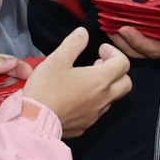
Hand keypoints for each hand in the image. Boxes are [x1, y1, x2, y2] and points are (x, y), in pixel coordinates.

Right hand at [17, 28, 132, 136]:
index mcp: (100, 80)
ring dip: (105, 87)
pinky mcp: (85, 126)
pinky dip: (93, 101)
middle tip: (97, 65)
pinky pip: (96, 111)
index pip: (123, 64)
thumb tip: (83, 33)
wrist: (33, 122)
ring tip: (84, 80)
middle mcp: (103, 99)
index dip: (114, 53)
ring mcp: (95, 115)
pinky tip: (75, 98)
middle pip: (126, 84)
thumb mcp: (57, 60)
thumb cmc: (46, 88)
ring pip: (111, 98)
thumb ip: (74, 43)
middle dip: (116, 71)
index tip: (99, 50)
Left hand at [106, 0, 159, 60]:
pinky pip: (147, 33)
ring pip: (142, 43)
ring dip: (124, 32)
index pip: (158, 47)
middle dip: (123, 36)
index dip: (139, 40)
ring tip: (108, 14)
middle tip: (107, 18)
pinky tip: (121, 12)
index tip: (123, 26)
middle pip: (144, 48)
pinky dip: (133, 25)